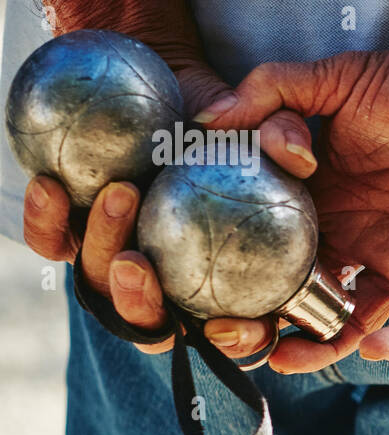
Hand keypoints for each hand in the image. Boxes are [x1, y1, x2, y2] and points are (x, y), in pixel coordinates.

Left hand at [22, 57, 317, 357]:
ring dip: (101, 250)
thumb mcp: (274, 122)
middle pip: (158, 328)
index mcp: (237, 282)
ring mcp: (125, 262)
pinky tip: (49, 184)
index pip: (245, 333)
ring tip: (118, 196)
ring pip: (101, 287)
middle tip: (136, 266)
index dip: (240, 343)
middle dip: (142, 311)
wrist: (181, 91)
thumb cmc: (237, 120)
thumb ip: (289, 135)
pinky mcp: (80, 232)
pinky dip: (47, 220)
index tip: (226, 326)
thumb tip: (296, 154)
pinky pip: (54, 241)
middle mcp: (178, 285)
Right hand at [195, 35, 388, 371]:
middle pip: (302, 298)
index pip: (271, 251)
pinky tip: (374, 344)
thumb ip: (272, 93)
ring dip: (323, 348)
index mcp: (321, 201)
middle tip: (242, 340)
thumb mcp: (336, 80)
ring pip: (353, 322)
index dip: (242, 277)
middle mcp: (355, 238)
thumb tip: (207, 120)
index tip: (207, 296)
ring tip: (292, 357)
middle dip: (269, 327)